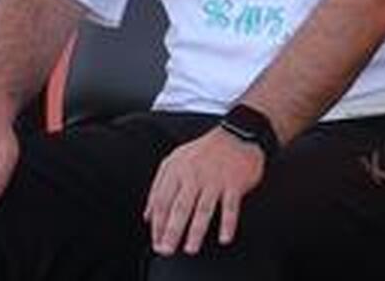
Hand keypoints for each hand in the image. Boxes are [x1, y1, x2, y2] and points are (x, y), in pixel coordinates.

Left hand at [143, 125, 264, 255]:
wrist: (237, 134)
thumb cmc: (205, 151)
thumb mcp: (176, 161)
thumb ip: (159, 186)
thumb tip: (147, 215)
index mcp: (177, 170)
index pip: (162, 200)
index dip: (157, 224)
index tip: (156, 241)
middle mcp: (194, 175)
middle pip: (180, 207)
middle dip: (171, 231)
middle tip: (167, 250)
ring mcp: (215, 179)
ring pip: (203, 208)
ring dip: (196, 231)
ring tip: (190, 248)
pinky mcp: (234, 183)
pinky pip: (230, 206)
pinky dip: (227, 224)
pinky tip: (223, 238)